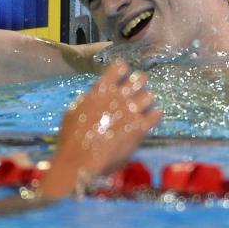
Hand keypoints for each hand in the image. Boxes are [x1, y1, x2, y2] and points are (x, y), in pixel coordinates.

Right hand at [39, 60, 162, 199]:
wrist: (81, 160)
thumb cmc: (71, 138)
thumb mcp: (73, 111)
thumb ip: (87, 100)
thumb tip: (93, 96)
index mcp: (101, 90)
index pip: (119, 67)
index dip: (123, 71)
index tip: (123, 78)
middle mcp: (118, 96)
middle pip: (140, 78)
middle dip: (140, 84)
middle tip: (136, 92)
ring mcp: (131, 111)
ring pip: (150, 96)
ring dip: (146, 101)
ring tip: (143, 109)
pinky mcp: (140, 128)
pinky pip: (157, 115)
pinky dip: (154, 116)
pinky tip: (149, 122)